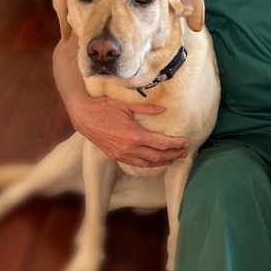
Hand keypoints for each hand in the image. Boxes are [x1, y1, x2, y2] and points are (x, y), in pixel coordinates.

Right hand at [69, 94, 189, 170]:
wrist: (84, 117)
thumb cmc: (105, 108)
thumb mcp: (127, 105)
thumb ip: (147, 109)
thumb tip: (164, 110)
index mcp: (135, 135)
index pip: (162, 143)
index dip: (176, 144)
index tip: (186, 143)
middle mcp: (130, 148)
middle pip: (158, 156)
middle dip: (173, 155)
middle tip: (184, 153)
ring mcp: (123, 155)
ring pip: (148, 163)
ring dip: (163, 162)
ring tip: (173, 159)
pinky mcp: (116, 157)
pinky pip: (136, 164)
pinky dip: (148, 164)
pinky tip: (155, 162)